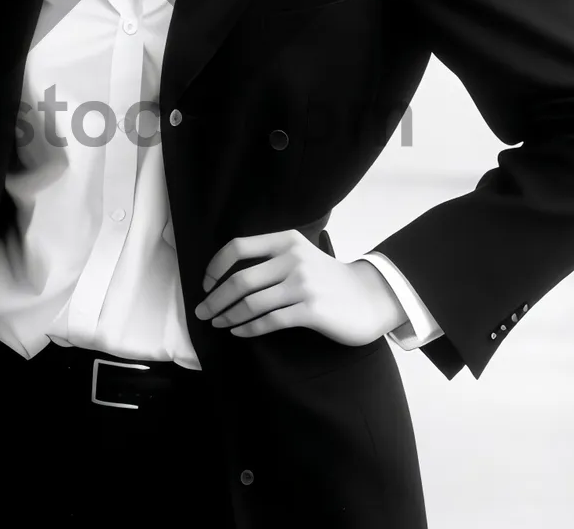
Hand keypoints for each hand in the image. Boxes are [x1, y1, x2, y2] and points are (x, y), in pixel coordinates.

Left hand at [194, 229, 407, 345]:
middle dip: (215, 299)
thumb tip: (227, 276)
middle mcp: (292, 258)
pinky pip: (270, 321)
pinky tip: (239, 332)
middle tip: (202, 312)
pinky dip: (248, 329)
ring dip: (228, 316)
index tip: (206, 283)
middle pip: (240, 279)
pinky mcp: (311, 310)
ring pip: (251, 303)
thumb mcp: (300, 255)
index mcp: (286, 241)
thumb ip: (271, 258)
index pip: (238, 247)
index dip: (215, 266)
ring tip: (218, 324)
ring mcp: (303, 284)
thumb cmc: (328, 279)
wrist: (370, 297)